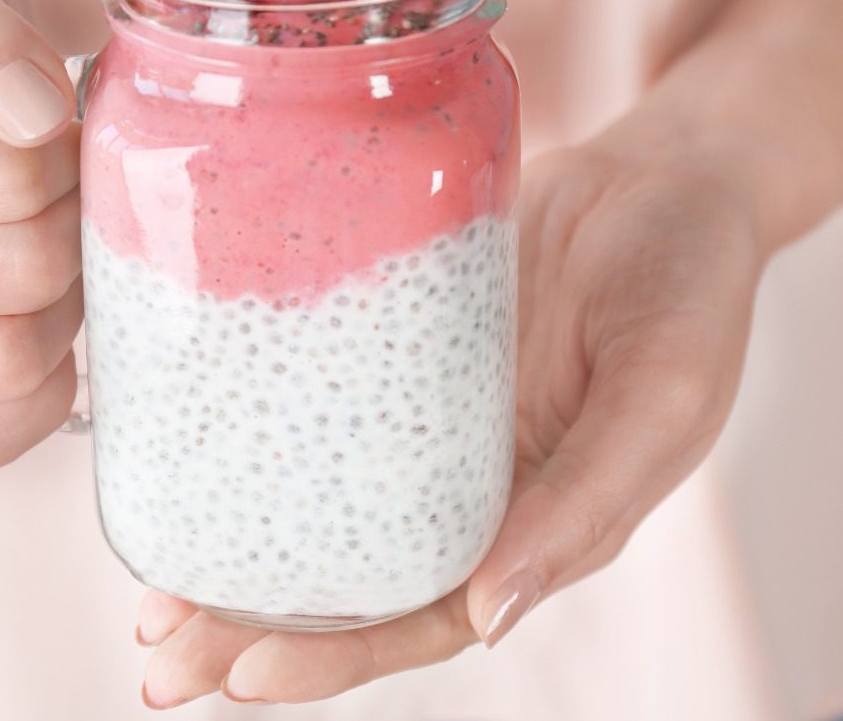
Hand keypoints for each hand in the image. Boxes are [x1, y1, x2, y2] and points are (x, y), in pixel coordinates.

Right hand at [0, 0, 81, 469]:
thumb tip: (32, 114)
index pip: (16, 174)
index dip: (67, 141)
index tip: (49, 118)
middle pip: (31, 266)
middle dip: (73, 212)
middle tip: (55, 178)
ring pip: (24, 352)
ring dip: (65, 291)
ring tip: (43, 232)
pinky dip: (40, 385)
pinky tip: (36, 313)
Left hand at [137, 136, 767, 705]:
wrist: (665, 173)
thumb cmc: (692, 286)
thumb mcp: (663, 395)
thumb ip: (589, 503)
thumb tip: (491, 615)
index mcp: (539, 523)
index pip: (426, 618)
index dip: (338, 656)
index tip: (243, 673)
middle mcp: (467, 487)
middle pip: (353, 582)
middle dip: (252, 629)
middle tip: (160, 653)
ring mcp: (423, 418)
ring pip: (320, 504)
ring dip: (238, 553)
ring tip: (150, 589)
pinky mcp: (392, 346)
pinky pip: (317, 404)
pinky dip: (256, 440)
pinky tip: (188, 452)